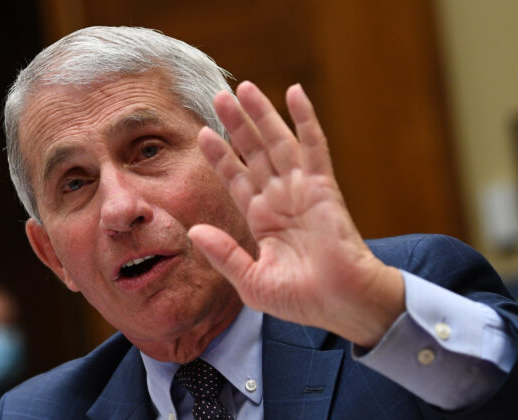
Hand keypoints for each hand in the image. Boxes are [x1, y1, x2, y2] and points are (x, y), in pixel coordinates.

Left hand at [188, 82, 403, 346]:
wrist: (343, 304)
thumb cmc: (302, 299)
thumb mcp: (252, 282)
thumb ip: (224, 255)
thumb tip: (195, 230)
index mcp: (261, 218)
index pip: (235, 178)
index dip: (220, 156)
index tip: (202, 133)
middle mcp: (279, 198)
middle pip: (252, 152)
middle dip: (235, 124)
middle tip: (219, 95)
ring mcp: (301, 189)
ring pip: (277, 142)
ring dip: (261, 115)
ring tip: (243, 87)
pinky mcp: (324, 186)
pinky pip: (313, 146)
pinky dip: (305, 119)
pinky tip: (295, 92)